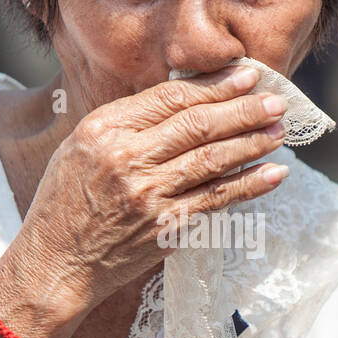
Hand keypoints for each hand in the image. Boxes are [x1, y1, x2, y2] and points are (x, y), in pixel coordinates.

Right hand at [17, 64, 287, 313]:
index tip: (246, 74)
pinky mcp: (166, 228)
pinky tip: (274, 173)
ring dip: (253, 142)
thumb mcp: (81, 146)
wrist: (56, 263)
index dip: (214, 85)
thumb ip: (128, 123)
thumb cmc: (67, 202)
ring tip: (280, 130)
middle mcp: (126, 159)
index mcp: (104, 130)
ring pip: (213, 159)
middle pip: (198, 124)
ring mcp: (149, 195)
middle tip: (276, 99)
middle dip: (244, 109)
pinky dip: (250, 185)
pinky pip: (217, 200)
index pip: (170, 98)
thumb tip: (186, 99)